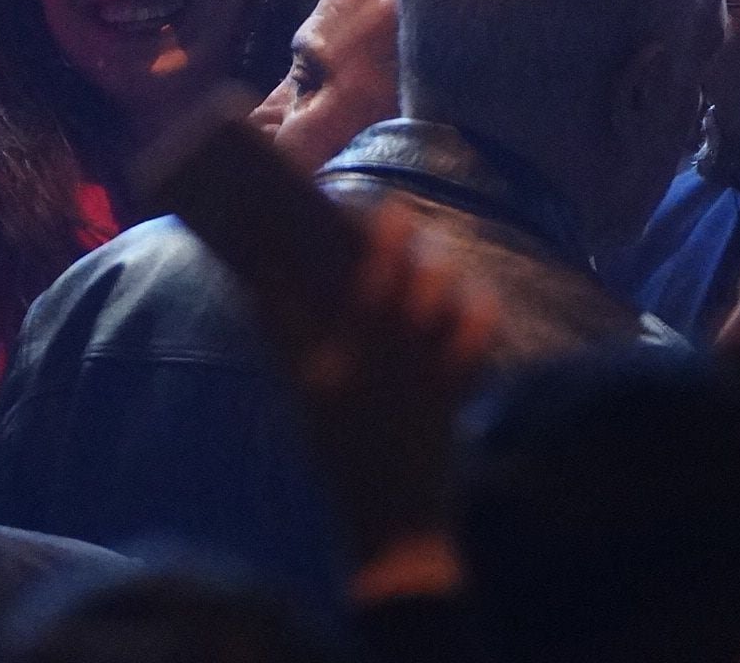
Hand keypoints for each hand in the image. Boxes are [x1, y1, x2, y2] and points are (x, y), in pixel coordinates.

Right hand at [286, 211, 497, 603]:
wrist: (390, 526)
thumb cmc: (338, 458)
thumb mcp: (301, 404)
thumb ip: (287, 342)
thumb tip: (261, 284)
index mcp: (326, 369)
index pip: (302, 293)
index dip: (297, 248)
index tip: (296, 213)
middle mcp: (373, 365)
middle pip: (388, 277)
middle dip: (392, 236)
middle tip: (391, 213)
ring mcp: (418, 377)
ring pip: (436, 298)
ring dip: (435, 266)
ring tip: (429, 248)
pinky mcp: (454, 394)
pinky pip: (476, 338)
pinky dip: (478, 312)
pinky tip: (473, 296)